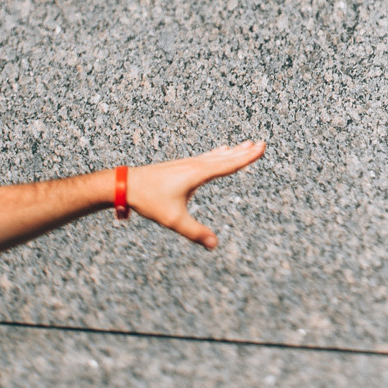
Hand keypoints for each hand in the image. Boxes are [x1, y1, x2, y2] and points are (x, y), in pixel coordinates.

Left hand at [126, 140, 265, 247]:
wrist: (125, 184)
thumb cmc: (148, 200)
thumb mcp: (173, 220)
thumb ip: (195, 232)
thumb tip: (214, 244)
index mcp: (197, 174)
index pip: (228, 164)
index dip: (246, 157)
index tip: (261, 147)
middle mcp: (194, 165)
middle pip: (224, 157)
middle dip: (243, 151)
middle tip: (260, 144)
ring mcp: (187, 164)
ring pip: (215, 155)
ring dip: (232, 151)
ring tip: (245, 144)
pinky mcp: (181, 166)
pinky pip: (206, 157)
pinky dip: (218, 153)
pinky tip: (219, 150)